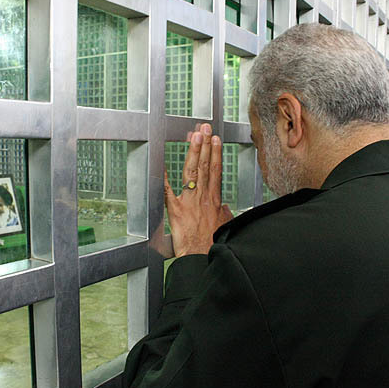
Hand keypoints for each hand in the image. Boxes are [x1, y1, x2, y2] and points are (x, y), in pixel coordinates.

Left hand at [165, 123, 233, 256]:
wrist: (203, 258)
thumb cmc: (214, 246)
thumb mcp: (226, 226)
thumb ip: (223, 213)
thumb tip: (223, 207)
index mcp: (215, 200)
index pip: (215, 171)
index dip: (215, 153)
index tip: (215, 139)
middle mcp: (203, 197)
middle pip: (204, 166)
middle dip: (205, 145)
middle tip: (204, 128)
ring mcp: (189, 202)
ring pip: (192, 172)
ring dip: (193, 152)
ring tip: (194, 135)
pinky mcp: (175, 211)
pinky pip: (167, 191)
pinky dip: (164, 177)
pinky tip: (162, 164)